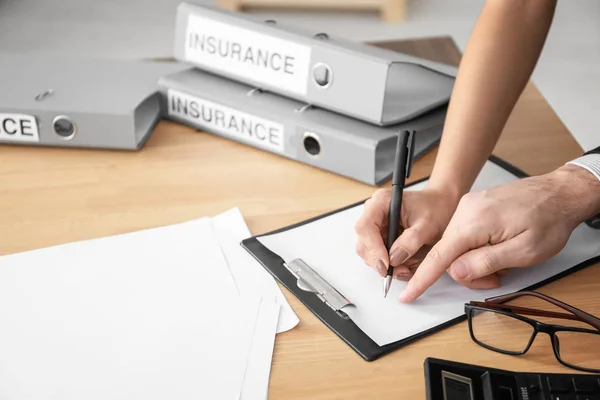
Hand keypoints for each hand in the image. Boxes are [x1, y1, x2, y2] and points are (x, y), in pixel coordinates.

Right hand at [354, 187, 458, 279]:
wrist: (439, 206)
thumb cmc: (434, 209)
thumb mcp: (427, 225)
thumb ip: (411, 241)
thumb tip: (394, 258)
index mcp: (381, 202)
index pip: (366, 227)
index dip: (373, 248)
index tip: (386, 264)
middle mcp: (373, 212)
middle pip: (364, 242)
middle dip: (380, 261)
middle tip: (399, 271)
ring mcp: (374, 225)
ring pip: (368, 252)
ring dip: (385, 264)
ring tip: (406, 267)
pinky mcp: (378, 236)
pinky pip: (376, 255)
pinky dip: (389, 263)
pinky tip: (404, 263)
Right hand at [398, 165, 599, 302]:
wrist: (560, 192)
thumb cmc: (549, 218)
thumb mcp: (524, 251)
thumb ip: (485, 262)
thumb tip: (456, 272)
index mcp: (473, 222)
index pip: (438, 257)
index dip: (422, 280)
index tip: (407, 294)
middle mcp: (465, 211)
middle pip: (449, 254)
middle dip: (468, 272)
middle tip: (495, 277)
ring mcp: (469, 207)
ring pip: (457, 246)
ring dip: (475, 260)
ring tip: (502, 261)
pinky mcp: (475, 207)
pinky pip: (465, 234)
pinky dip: (477, 247)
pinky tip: (497, 247)